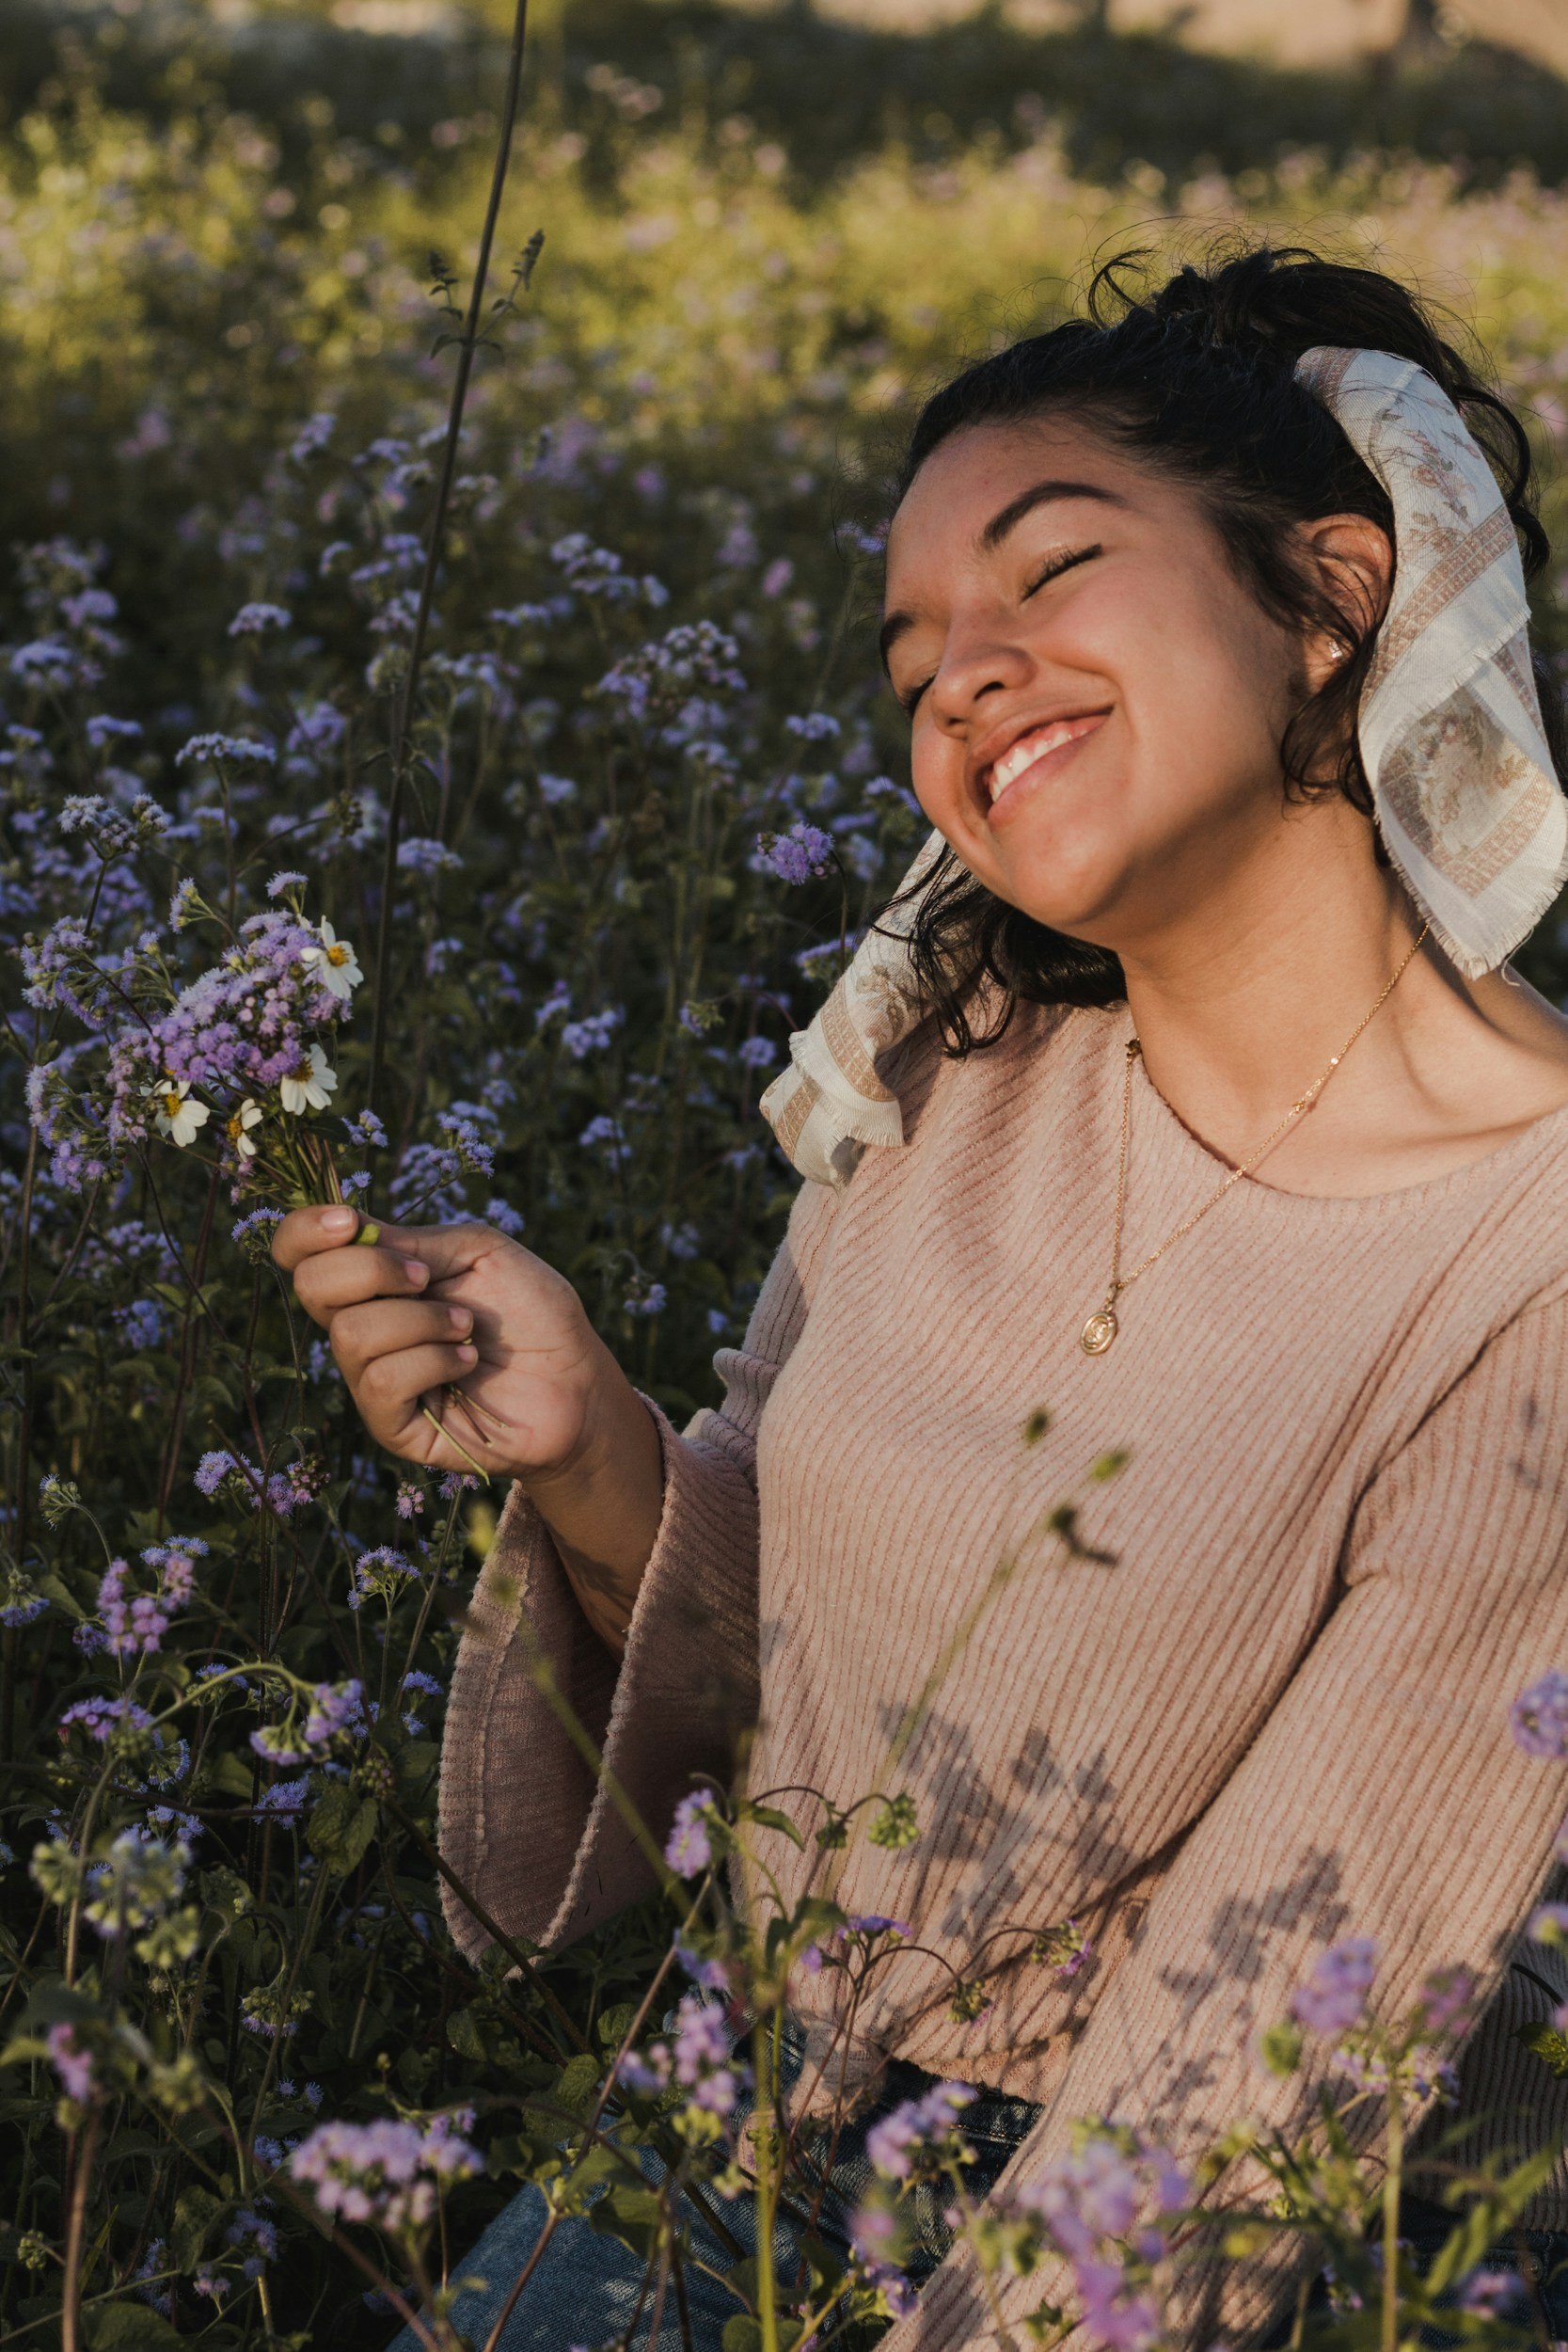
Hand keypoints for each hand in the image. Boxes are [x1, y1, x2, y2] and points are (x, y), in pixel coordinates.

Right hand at [272, 1205, 611, 1481]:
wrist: (577, 1379)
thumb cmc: (532, 1311)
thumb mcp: (478, 1250)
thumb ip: (413, 1239)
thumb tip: (352, 1233)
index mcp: (374, 1280)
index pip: (299, 1253)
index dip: (304, 1231)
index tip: (349, 1220)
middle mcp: (362, 1328)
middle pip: (312, 1288)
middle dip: (372, 1270)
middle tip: (430, 1278)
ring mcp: (373, 1380)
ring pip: (350, 1335)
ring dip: (420, 1321)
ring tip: (467, 1328)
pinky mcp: (393, 1425)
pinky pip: (382, 1382)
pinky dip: (431, 1361)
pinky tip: (466, 1362)